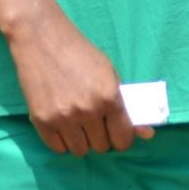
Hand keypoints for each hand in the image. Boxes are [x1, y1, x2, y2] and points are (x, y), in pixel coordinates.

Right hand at [5, 10, 150, 155]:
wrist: (42, 38)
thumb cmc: (80, 53)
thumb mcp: (110, 74)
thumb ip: (127, 105)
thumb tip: (148, 134)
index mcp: (109, 97)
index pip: (123, 139)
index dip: (122, 138)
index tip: (117, 132)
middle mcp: (87, 111)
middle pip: (101, 147)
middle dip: (101, 137)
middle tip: (95, 122)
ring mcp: (62, 117)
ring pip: (80, 151)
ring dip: (82, 141)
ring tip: (78, 123)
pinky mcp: (40, 120)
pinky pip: (57, 148)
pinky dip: (62, 141)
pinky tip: (63, 125)